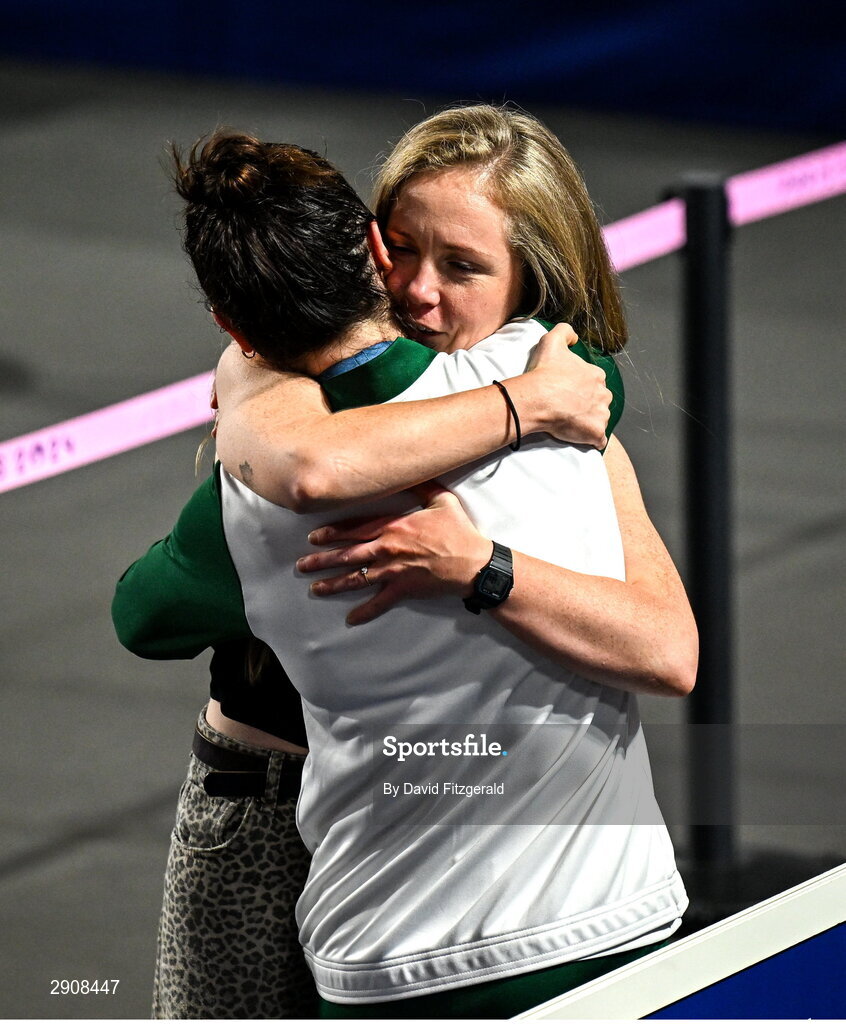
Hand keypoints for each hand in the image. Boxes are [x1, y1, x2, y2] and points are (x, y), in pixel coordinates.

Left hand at [295, 482, 491, 624]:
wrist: (473, 563)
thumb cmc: (459, 532)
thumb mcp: (442, 501)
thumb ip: (423, 487)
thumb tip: (413, 471)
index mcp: (393, 527)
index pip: (355, 530)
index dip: (332, 534)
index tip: (314, 538)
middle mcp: (387, 548)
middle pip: (347, 555)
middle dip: (322, 560)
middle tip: (302, 565)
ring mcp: (393, 571)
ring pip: (356, 578)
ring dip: (333, 584)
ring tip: (315, 589)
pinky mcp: (403, 589)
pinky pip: (379, 603)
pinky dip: (364, 612)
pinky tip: (350, 619)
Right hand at [523, 323, 610, 448]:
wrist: (537, 399)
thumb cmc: (544, 372)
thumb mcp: (552, 340)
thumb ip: (565, 331)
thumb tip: (574, 337)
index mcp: (596, 375)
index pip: (594, 382)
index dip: (580, 388)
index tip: (566, 392)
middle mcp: (603, 394)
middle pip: (599, 401)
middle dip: (588, 405)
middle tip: (567, 408)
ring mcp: (601, 415)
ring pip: (600, 419)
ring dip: (588, 422)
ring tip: (570, 423)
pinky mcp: (596, 432)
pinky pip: (598, 439)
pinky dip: (591, 439)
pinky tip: (578, 437)